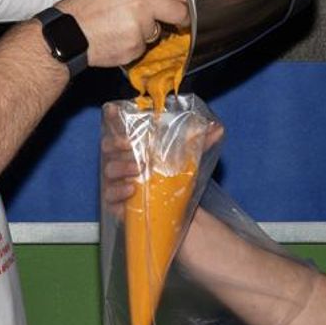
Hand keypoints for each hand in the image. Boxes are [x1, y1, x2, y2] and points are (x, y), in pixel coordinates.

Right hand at [56, 0, 187, 67]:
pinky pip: (143, 46)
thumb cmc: (84, 6)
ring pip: (158, 31)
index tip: (185, 1)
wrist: (67, 33)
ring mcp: (140, 27)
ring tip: (122, 26)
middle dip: (180, 17)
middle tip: (176, 19)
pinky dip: (133, 45)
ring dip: (147, 31)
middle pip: (180, 11)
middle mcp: (142, 2)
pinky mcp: (136, 47)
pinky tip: (116, 38)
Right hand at [101, 121, 223, 217]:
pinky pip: (110, 197)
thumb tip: (217, 128)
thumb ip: (199, 144)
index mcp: (134, 148)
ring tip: (137, 169)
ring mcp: (116, 183)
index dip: (112, 118)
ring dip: (120, 167)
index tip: (112, 110)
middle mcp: (121, 162)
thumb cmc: (175, 182)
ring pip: (108, 171)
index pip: (118, 129)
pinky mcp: (116, 204)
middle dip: (115, 144)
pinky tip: (131, 189)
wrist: (176, 214)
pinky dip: (119, 192)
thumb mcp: (188, 161)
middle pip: (108, 148)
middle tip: (130, 146)